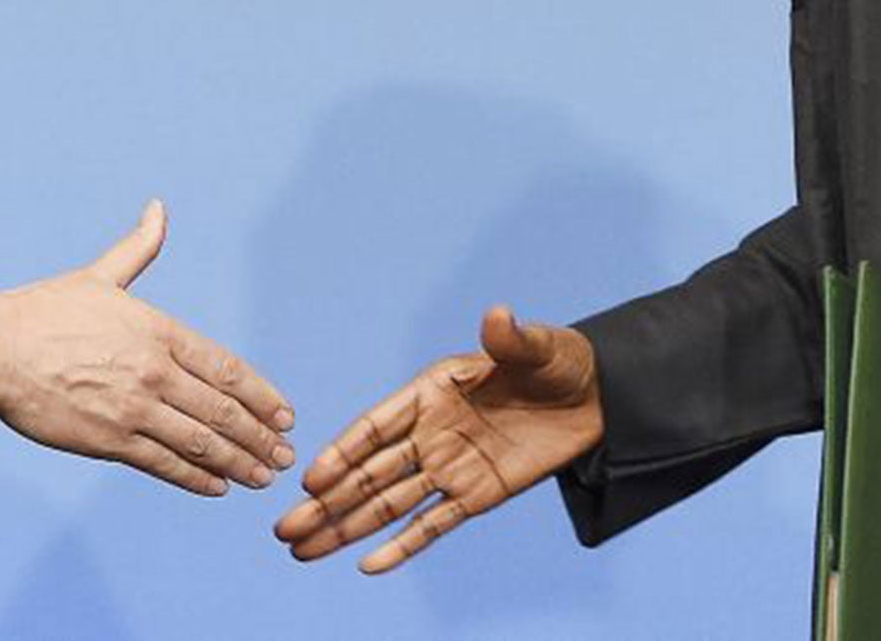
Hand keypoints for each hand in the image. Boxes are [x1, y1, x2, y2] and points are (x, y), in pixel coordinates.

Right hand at [0, 199, 294, 495]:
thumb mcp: (101, 274)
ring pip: (200, 441)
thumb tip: (158, 207)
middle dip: (259, 435)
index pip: (226, 368)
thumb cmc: (45, 311)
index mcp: (159, 331)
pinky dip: (195, 478)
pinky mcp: (109, 440)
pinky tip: (217, 487)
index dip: (261, 394)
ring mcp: (134, 409)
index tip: (284, 413)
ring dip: (237, 461)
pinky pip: (164, 464)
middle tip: (285, 452)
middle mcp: (155, 372)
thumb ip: (139, 247)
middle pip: (222, 410)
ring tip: (261, 475)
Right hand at [274, 305, 603, 572]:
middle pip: (369, 472)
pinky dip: (401, 546)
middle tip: (284, 529)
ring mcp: (449, 467)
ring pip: (388, 503)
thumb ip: (510, 339)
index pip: (378, 426)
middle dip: (326, 502)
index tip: (312, 479)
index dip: (344, 453)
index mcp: (433, 390)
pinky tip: (368, 564)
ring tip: (301, 550)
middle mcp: (430, 431)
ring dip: (347, 527)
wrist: (596, 397)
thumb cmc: (558, 361)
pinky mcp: (475, 495)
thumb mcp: (538, 348)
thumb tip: (498, 316)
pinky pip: (432, 524)